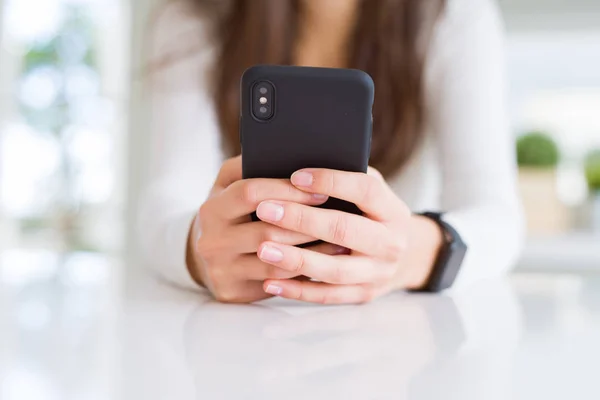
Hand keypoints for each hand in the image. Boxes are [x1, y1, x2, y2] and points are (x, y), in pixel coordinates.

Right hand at [187, 157, 348, 302]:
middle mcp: (211, 240)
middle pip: (266, 230)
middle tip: (340, 217)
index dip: (288, 191)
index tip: (320, 190)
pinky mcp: (232, 292)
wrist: (207, 257)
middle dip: (307, 223)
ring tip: (341, 241)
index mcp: (211, 208)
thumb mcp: (230, 185)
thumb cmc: (231, 212)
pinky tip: (325, 263)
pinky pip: (275, 283)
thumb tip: (292, 151)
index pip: (251, 193)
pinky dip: (303, 272)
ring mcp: (220, 269)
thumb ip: (252, 165)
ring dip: (311, 250)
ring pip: (274, 259)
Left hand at [256, 167, 441, 303]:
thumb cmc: (371, 214)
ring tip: (263, 248)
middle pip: (344, 230)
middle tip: (265, 210)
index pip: (365, 191)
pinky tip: (269, 281)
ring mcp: (378, 273)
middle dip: (302, 220)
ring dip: (295, 259)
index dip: (331, 182)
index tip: (296, 176)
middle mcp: (391, 243)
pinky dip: (297, 290)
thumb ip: (345, 179)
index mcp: (392, 210)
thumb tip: (297, 167)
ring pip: (334, 269)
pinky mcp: (363, 295)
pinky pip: (327, 296)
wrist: (404, 256)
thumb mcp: (370, 192)